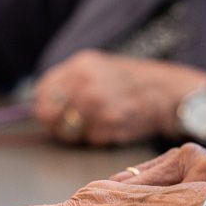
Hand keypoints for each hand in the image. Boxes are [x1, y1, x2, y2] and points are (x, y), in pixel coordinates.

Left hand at [33, 50, 205, 144]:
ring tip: (99, 123)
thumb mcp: (94, 70)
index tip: (54, 115)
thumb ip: (67, 85)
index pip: (42, 92)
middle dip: (58, 125)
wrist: (167, 90)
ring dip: (80, 134)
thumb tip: (39, 108)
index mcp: (78, 65)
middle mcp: (85, 82)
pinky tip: (114, 125)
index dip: (45, 108)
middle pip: (49, 115)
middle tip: (74, 126)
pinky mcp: (111, 122)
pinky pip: (91, 139)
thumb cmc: (127, 82)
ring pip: (68, 131)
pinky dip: (100, 138)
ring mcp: (98, 103)